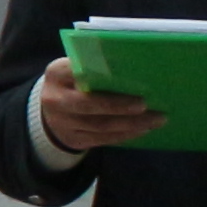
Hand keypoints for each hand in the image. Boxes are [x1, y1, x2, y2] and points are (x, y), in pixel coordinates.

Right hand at [35, 56, 167, 153]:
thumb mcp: (76, 69)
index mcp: (56, 74)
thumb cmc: (74, 82)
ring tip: (155, 120)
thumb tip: (134, 67)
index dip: (103, 77)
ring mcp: (62, 123)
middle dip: (120, 106)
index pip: (80, 72)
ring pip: (100, 125)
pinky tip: (142, 130)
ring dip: (130, 124)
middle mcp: (55, 99)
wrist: (50, 110)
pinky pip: (102, 139)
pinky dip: (124, 134)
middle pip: (89, 104)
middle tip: (145, 105)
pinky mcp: (73, 140)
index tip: (128, 77)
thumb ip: (95, 67)